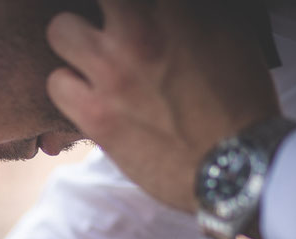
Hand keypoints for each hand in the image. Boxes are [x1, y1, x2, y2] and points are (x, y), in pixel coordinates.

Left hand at [46, 0, 279, 212]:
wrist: (236, 165)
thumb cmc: (240, 99)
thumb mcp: (230, 33)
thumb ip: (190, 12)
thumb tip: (174, 10)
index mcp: (172, 9)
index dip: (124, 6)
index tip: (126, 13)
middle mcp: (139, 32)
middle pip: (93, 0)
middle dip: (101, 10)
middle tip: (111, 28)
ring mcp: (112, 72)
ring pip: (60, 30)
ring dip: (74, 43)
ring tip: (92, 60)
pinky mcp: (95, 115)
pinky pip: (55, 83)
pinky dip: (68, 88)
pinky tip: (87, 96)